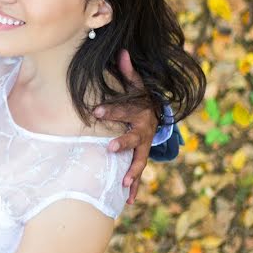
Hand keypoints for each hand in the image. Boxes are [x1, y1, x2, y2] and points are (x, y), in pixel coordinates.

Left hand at [94, 49, 157, 203]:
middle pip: (134, 137)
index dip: (111, 109)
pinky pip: (138, 174)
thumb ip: (127, 71)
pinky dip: (134, 188)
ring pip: (139, 160)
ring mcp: (144, 147)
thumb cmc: (140, 98)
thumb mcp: (136, 84)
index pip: (125, 110)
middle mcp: (144, 131)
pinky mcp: (141, 159)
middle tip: (110, 147)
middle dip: (123, 142)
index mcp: (140, 112)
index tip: (95, 110)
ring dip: (132, 171)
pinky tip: (127, 200)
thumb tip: (122, 51)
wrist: (157, 116)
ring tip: (124, 182)